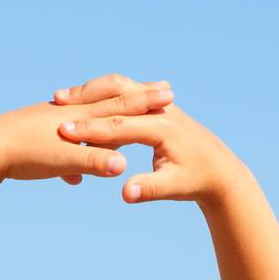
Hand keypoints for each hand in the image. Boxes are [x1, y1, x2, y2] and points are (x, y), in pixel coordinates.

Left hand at [0, 75, 173, 188]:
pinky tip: (71, 178)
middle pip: (105, 106)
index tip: (168, 96)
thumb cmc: (23, 156)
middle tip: (154, 92)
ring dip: (101, 131)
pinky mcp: (35, 139)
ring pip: (84, 125)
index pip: (120, 106)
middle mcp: (67, 114)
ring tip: (116, 134)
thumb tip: (122, 167)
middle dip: (128, 104)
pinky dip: (71, 158)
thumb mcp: (64, 162)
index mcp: (78, 118)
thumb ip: (95, 162)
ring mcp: (50, 124)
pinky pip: (62, 147)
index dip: (145, 101)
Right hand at [53, 75, 245, 204]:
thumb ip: (147, 189)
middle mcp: (160, 110)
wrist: (221, 171)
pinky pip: (124, 91)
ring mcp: (159, 105)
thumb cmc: (196, 181)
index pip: (119, 125)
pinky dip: (102, 93)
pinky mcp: (157, 107)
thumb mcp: (172, 188)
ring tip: (63, 96)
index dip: (89, 130)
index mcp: (162, 128)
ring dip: (91, 89)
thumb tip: (125, 194)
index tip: (63, 132)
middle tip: (56, 99)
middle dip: (85, 96)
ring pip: (119, 86)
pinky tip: (83, 102)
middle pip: (116, 93)